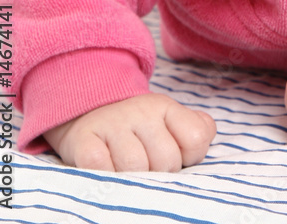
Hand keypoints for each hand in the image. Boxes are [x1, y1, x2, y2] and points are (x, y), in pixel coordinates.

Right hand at [43, 93, 216, 171]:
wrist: (86, 112)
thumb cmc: (136, 128)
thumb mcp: (168, 122)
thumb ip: (195, 129)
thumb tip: (204, 137)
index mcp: (165, 107)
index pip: (196, 138)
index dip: (190, 156)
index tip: (176, 157)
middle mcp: (140, 111)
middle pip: (167, 160)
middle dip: (160, 173)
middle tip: (147, 168)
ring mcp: (111, 125)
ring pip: (136, 166)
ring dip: (133, 178)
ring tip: (127, 172)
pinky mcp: (83, 141)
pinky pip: (100, 168)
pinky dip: (105, 176)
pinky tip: (105, 170)